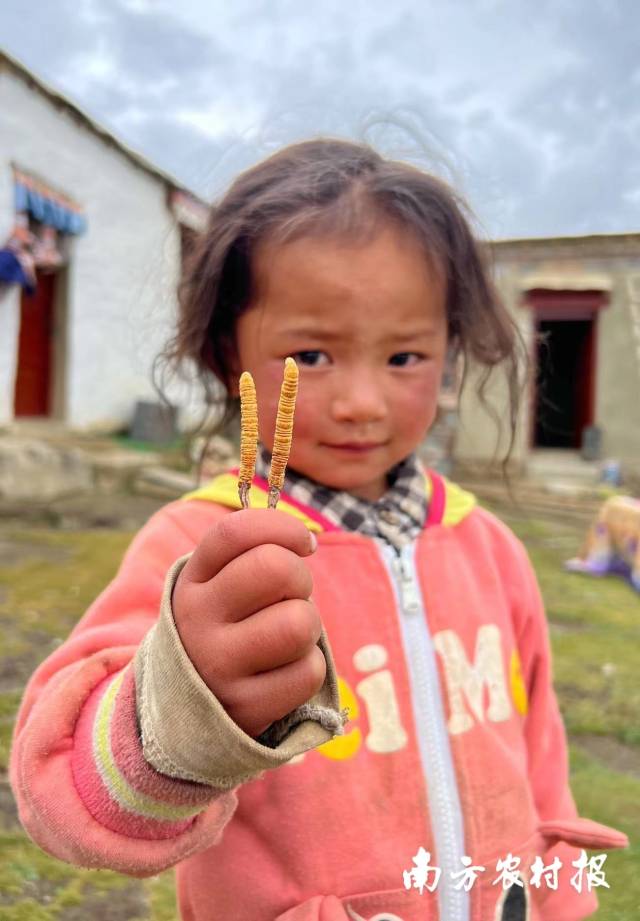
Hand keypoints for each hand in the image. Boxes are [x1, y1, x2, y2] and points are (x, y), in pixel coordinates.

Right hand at [172, 508, 324, 738]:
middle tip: (293, 595)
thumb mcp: (218, 584)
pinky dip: (309, 668)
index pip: (236, 532)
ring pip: (298, 623)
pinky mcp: (245, 706)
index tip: (303, 543)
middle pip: (276, 569)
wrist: (185, 706)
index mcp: (192, 580)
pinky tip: (285, 671)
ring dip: (307, 626)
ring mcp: (218, 666)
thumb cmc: (226, 625)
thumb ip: (252, 552)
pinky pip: (308, 672)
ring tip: (289, 634)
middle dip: (301, 578)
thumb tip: (305, 540)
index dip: (283, 527)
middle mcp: (197, 620)